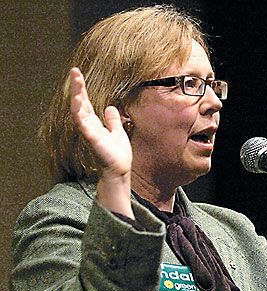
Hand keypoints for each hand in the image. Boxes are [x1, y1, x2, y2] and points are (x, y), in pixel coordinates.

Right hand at [70, 67, 133, 217]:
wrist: (119, 170)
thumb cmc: (117, 154)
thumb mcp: (118, 132)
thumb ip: (113, 120)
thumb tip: (111, 107)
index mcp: (94, 123)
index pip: (86, 103)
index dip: (81, 88)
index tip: (77, 73)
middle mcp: (88, 126)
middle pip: (80, 103)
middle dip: (76, 87)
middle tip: (74, 71)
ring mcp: (88, 132)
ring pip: (78, 111)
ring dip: (76, 96)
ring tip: (76, 80)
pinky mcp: (92, 139)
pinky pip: (82, 124)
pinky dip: (79, 113)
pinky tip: (78, 101)